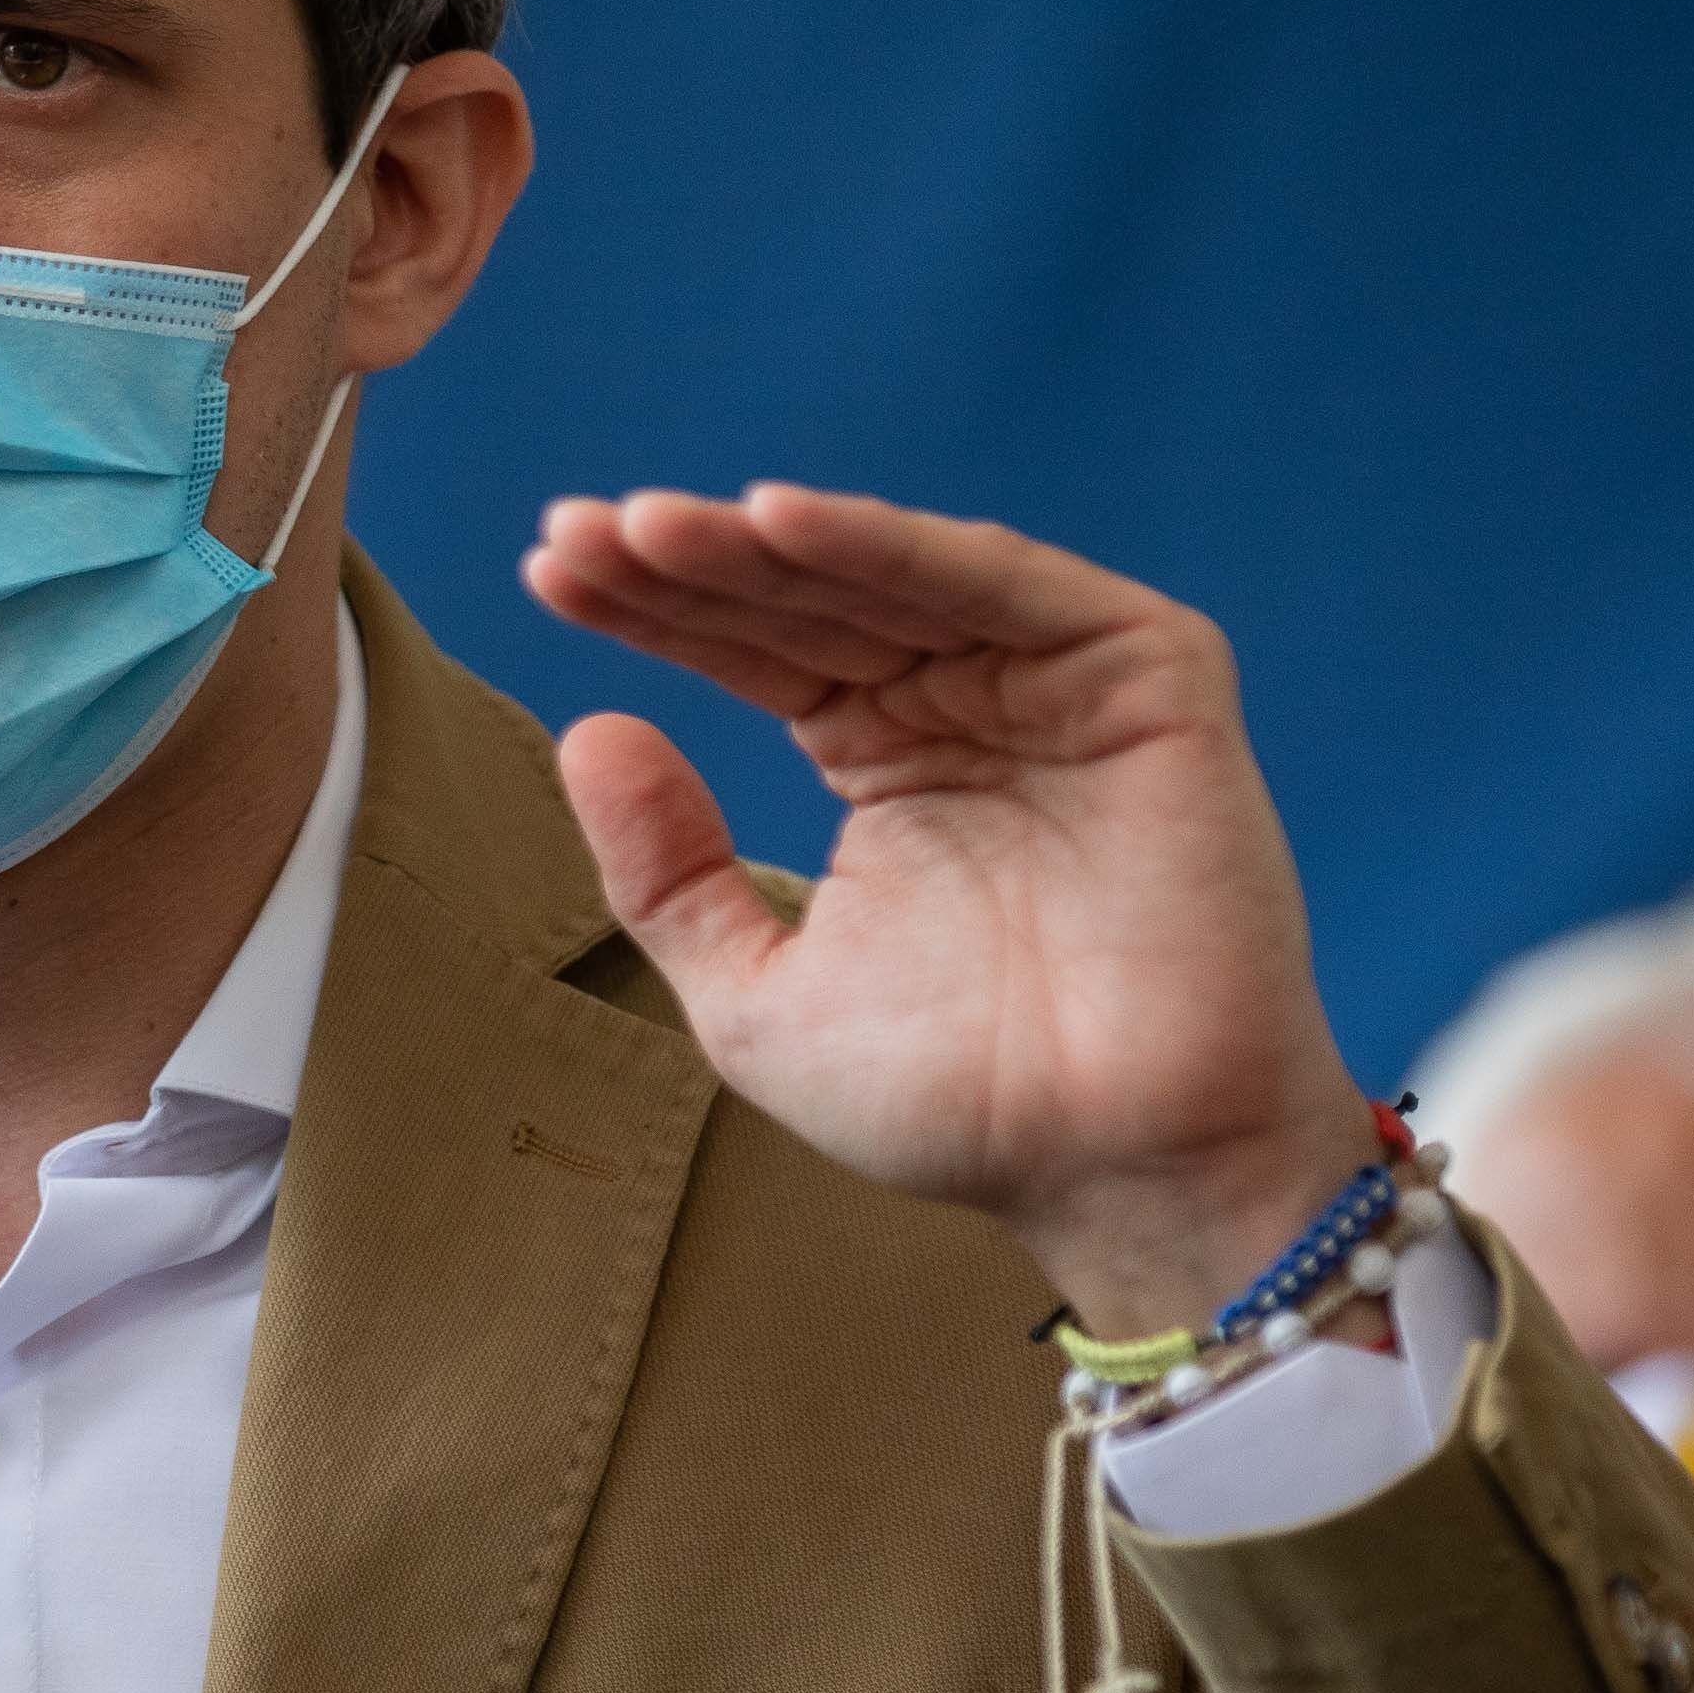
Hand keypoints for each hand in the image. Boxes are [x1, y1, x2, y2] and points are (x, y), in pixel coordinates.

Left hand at [521, 484, 1372, 1337]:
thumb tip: (589, 729)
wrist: (1114, 1170)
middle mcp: (969, 704)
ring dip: (768, 545)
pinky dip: (897, 545)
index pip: (757, 652)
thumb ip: (669, 873)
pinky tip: (782, 522)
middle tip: (575, 534)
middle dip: (690, 565)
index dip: (656, 611)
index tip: (546, 572)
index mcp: (887, 758)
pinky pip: (1010, 588)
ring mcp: (1059, 686)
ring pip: (893, 578)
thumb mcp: (758, 993)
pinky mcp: (1147, 682)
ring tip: (648, 528)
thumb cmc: (958, 1104)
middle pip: (810, 602)